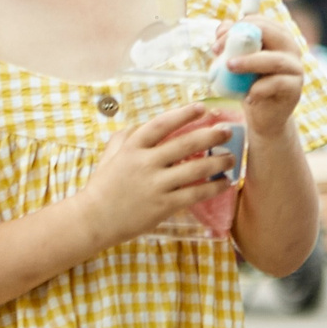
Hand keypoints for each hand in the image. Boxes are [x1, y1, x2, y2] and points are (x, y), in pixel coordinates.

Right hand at [80, 103, 229, 244]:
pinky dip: (213, 187)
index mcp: (133, 147)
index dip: (183, 114)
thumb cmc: (103, 186)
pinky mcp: (163, 205)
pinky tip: (225, 183)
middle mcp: (146, 162)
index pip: (162, 124)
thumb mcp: (110, 155)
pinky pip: (195, 194)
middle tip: (228, 131)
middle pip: (185, 144)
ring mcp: (156, 184)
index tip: (202, 108)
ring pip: (195, 169)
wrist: (94, 219)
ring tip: (232, 157)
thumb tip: (143, 124)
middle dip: (211, 135)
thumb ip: (127, 137)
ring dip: (218, 161)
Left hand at [226, 15, 308, 140]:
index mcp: (277, 36)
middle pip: (270, 33)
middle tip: (218, 51)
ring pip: (275, 60)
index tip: (217, 43)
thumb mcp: (237, 61)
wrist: (263, 116)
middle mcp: (290, 48)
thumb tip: (224, 26)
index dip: (237, 27)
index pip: (260, 21)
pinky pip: (277, 84)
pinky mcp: (294, 89)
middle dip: (241, 39)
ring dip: (249, 62)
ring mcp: (295, 68)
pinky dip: (259, 89)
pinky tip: (247, 97)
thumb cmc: (250, 84)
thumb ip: (231, 43)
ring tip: (229, 67)